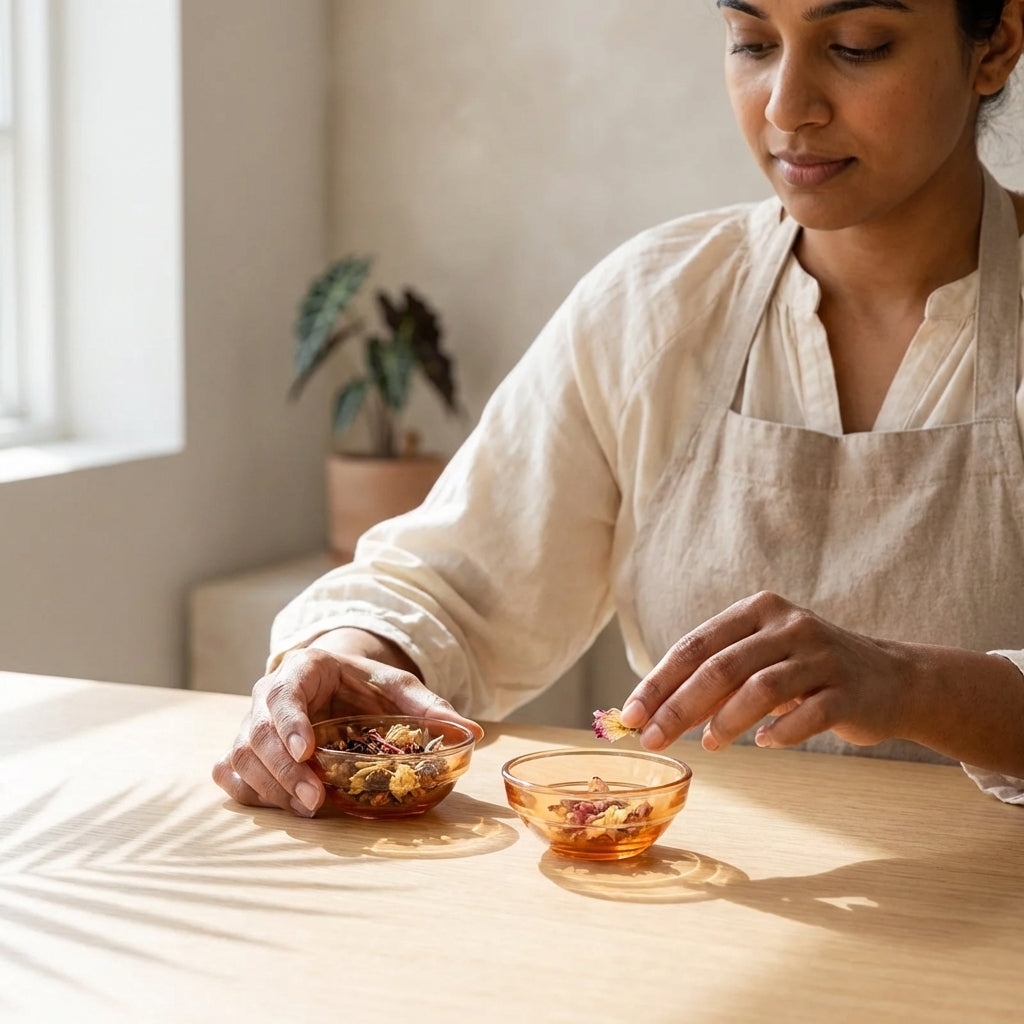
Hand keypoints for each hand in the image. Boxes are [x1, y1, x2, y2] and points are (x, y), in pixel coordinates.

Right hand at [212, 638, 483, 816]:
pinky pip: (231, 772)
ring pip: (241, 756)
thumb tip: (471, 732)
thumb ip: (428, 706)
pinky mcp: (246, 749)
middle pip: (257, 732)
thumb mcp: (396, 685)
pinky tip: (277, 804)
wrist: (333, 680)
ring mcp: (251, 722)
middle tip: (314, 798)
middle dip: (283, 769)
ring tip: (307, 808)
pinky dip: (249, 791)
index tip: (307, 753)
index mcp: (302, 669)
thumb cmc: (363, 683)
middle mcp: (268, 693)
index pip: (284, 695)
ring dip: (269, 786)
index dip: (290, 724)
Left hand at [619, 591, 912, 753]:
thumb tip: (653, 713)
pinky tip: (767, 743)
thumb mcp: (760, 660)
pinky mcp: (850, 690)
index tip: (631, 714)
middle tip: (653, 739)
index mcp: (757, 611)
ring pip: (761, 688)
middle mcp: (789, 625)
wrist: (893, 679)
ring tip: (710, 745)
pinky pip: (809, 714)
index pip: (695, 645)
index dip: (659, 682)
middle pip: (721, 666)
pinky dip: (782, 732)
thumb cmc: (807, 672)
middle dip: (679, 707)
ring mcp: (822, 655)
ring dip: (727, 721)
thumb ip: (714, 678)